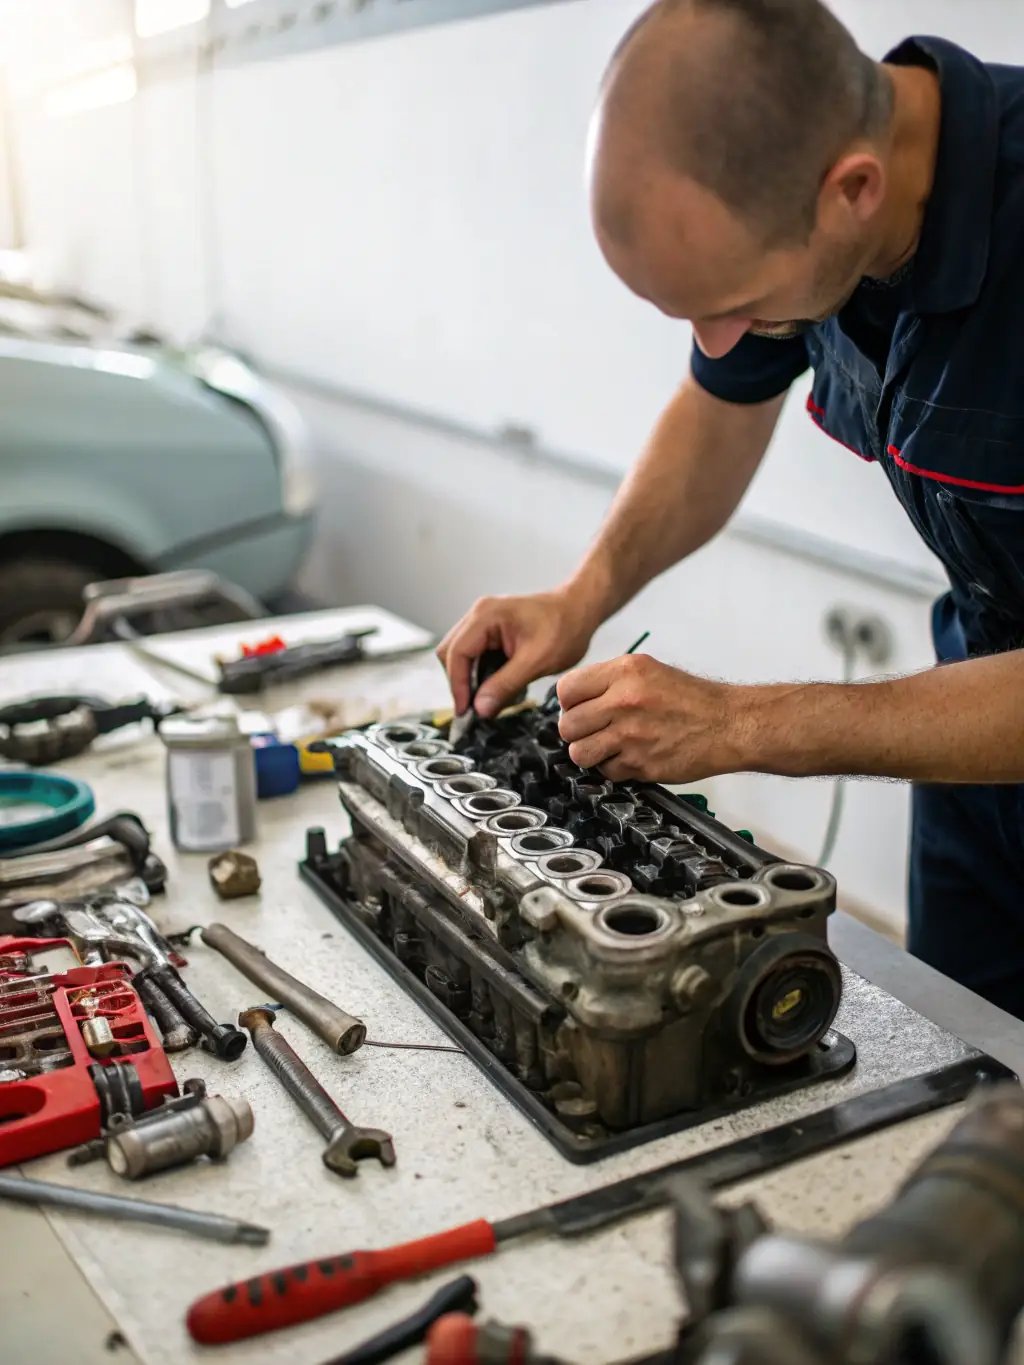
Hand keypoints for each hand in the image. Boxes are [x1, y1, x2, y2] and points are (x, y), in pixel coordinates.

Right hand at [437, 589, 598, 716]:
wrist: (580, 609)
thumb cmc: (565, 628)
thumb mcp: (537, 661)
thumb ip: (505, 684)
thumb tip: (479, 709)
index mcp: (486, 615)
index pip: (456, 653)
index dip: (457, 685)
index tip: (465, 712)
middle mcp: (479, 615)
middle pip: (451, 653)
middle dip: (461, 683)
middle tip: (475, 710)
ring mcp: (483, 621)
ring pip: (461, 656)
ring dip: (472, 680)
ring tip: (491, 700)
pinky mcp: (490, 631)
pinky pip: (475, 655)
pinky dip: (482, 674)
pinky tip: (500, 687)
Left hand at [557, 653, 748, 781]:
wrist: (729, 724)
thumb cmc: (691, 699)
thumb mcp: (648, 670)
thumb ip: (609, 681)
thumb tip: (573, 700)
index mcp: (624, 672)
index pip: (566, 690)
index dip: (569, 703)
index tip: (580, 709)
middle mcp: (624, 701)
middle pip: (568, 725)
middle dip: (577, 731)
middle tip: (595, 731)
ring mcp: (631, 735)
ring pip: (579, 753)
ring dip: (590, 754)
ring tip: (609, 747)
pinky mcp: (640, 764)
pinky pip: (606, 772)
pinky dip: (615, 768)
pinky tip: (632, 757)